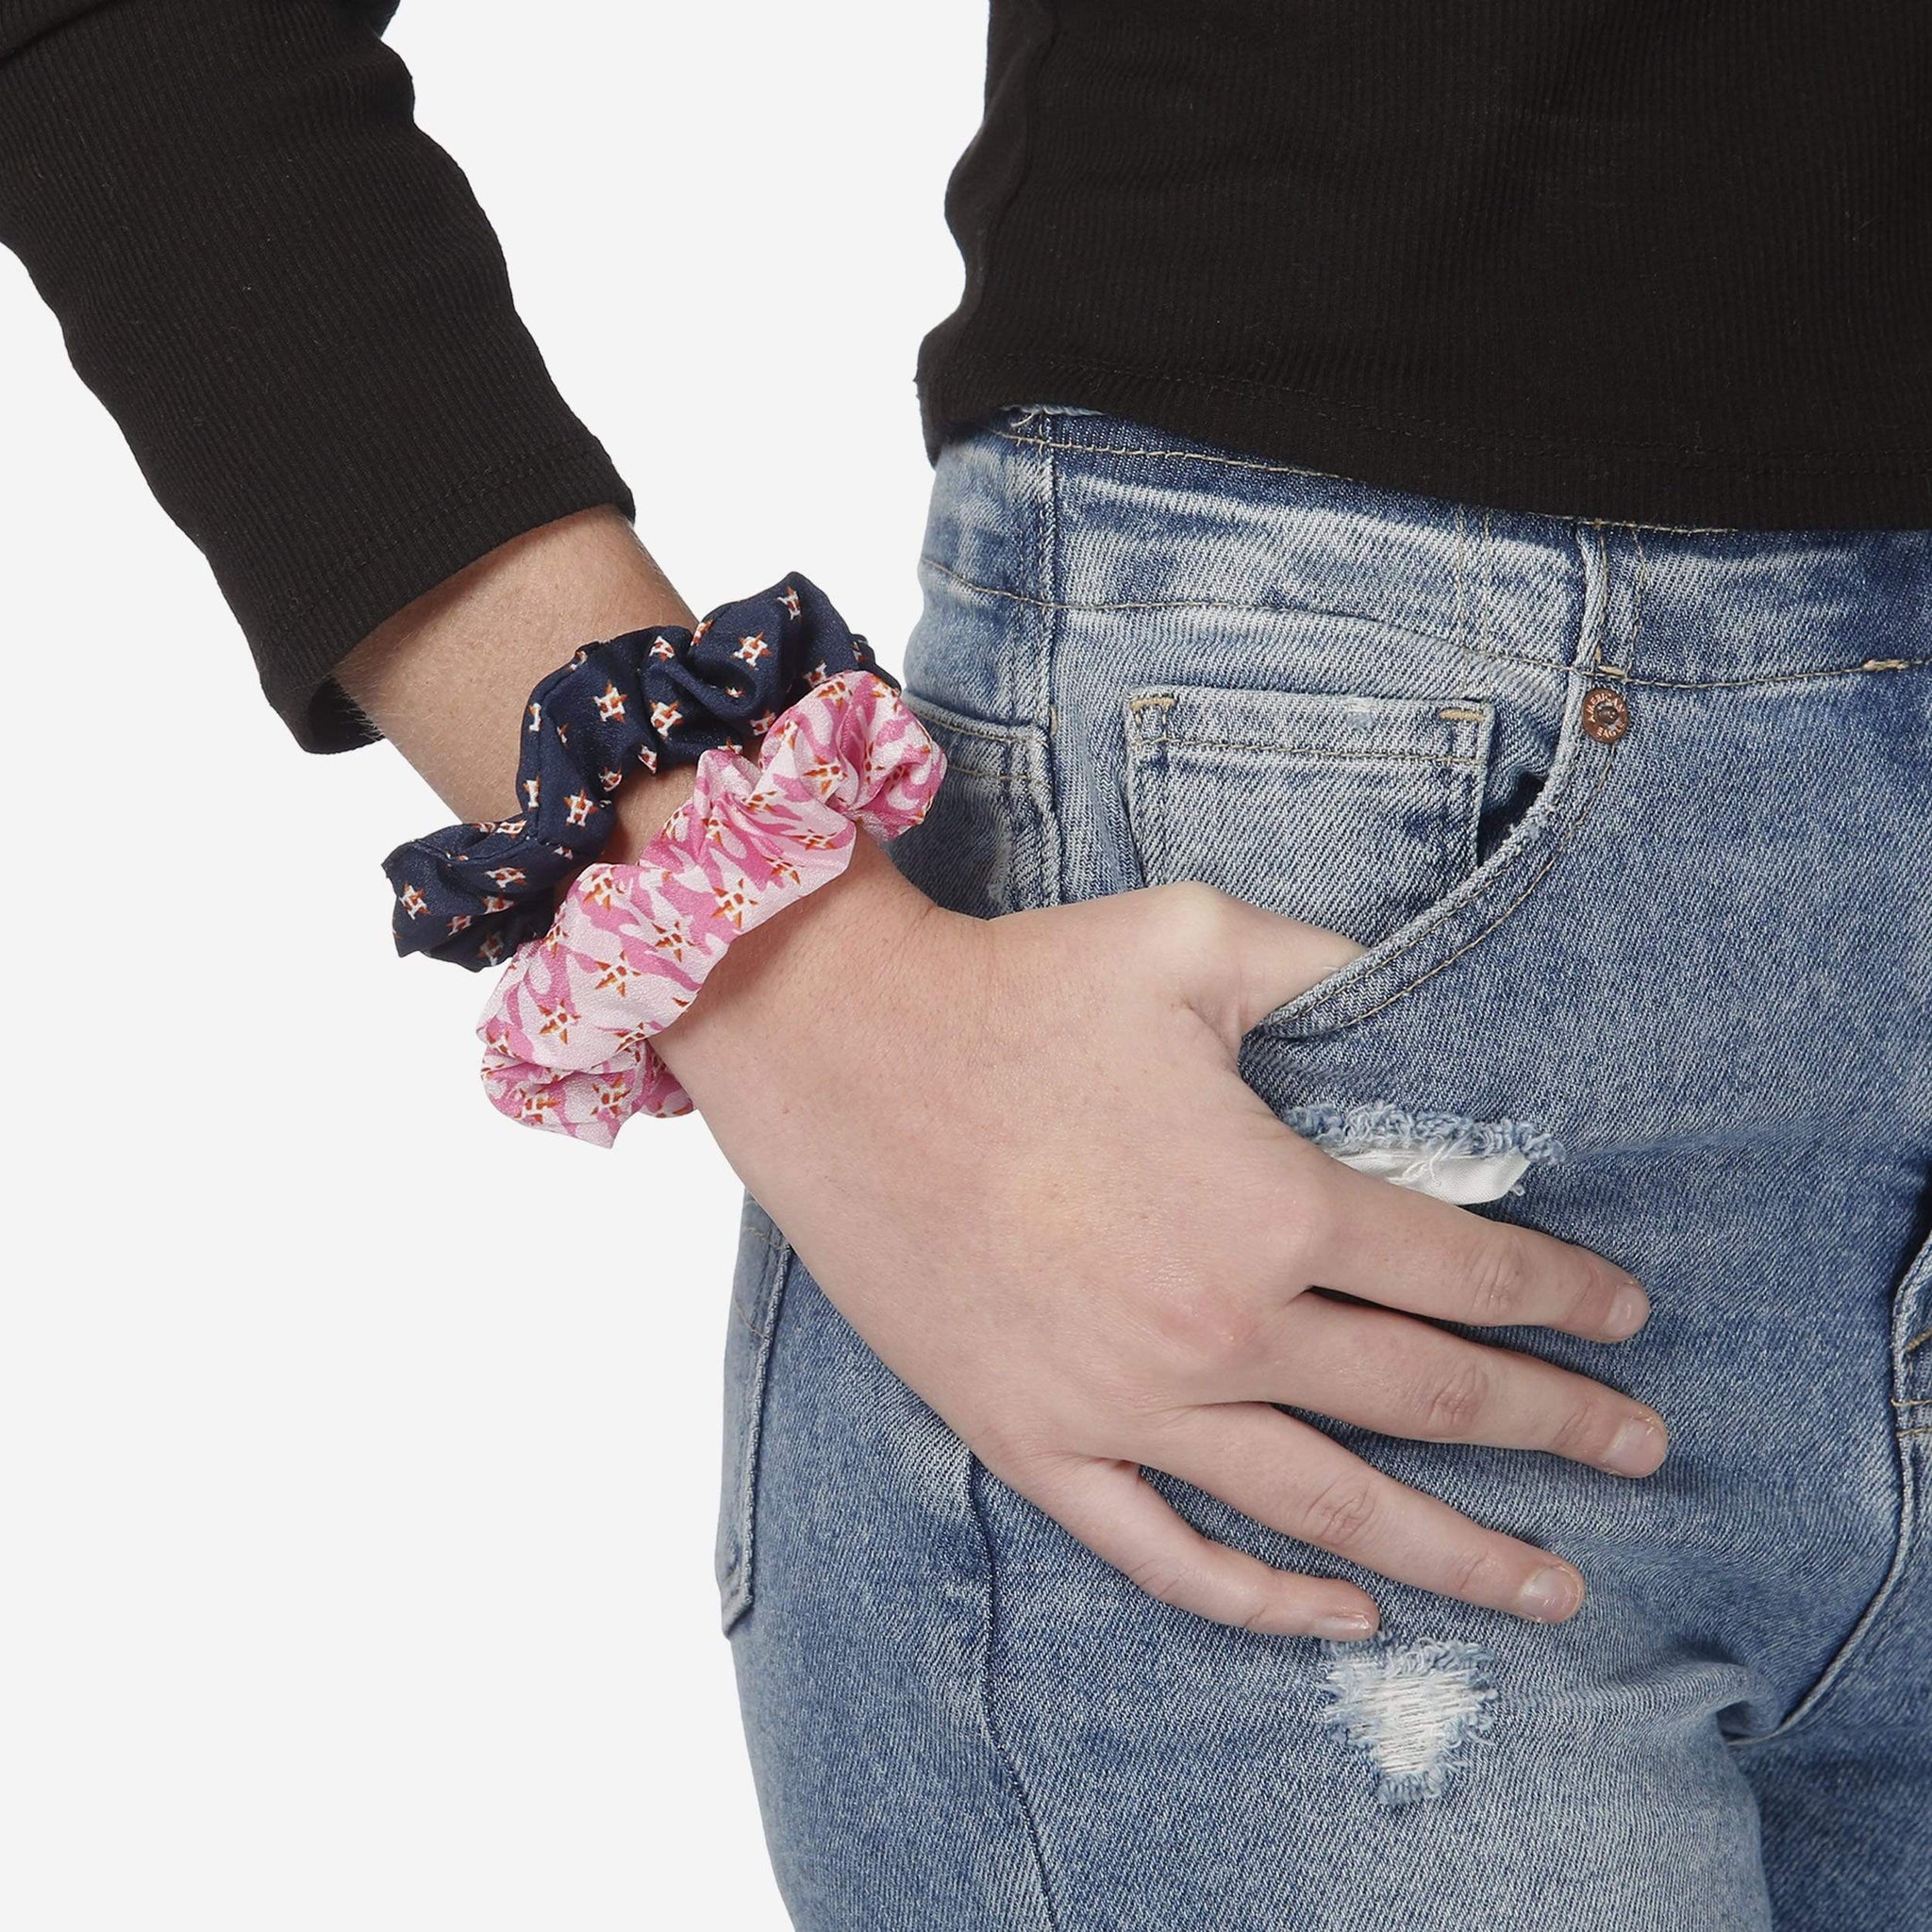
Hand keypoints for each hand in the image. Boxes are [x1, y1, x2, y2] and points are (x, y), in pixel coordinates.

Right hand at [657, 841, 1666, 1638]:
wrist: (840, 1049)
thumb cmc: (1017, 988)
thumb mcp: (1197, 938)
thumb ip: (1329, 966)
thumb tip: (1411, 982)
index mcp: (1271, 1203)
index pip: (1462, 1269)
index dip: (1562, 1295)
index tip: (1623, 1317)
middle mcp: (1217, 1326)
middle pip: (1426, 1402)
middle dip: (1554, 1428)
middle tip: (1640, 1452)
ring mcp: (1123, 1403)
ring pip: (1323, 1508)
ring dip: (1452, 1552)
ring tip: (1546, 1585)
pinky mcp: (1035, 1439)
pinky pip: (1165, 1553)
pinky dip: (1262, 1599)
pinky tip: (1340, 1613)